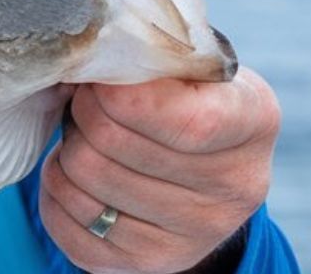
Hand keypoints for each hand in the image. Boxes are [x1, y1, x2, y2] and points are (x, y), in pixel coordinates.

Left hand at [40, 68, 279, 272]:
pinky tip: (76, 176)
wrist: (203, 174)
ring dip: (66, 150)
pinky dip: (55, 191)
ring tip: (84, 137)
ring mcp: (194, 235)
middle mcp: (235, 188)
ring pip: (83, 181)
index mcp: (255, 122)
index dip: (121, 96)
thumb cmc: (188, 101)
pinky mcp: (146, 263)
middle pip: (113, 145)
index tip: (100, 80)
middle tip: (85, 102)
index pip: (185, 120)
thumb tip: (81, 62)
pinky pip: (66, 222)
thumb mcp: (193, 68)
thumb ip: (152, 58)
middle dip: (82, 113)